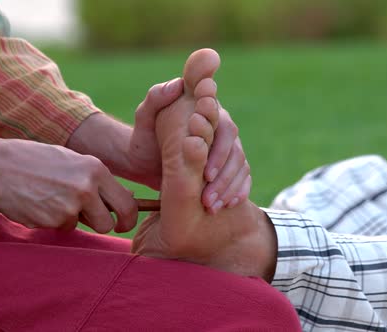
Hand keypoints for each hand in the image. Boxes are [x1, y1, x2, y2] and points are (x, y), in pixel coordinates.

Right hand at [0, 128, 137, 232]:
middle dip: (104, 225)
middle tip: (95, 221)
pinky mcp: (50, 221)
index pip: (127, 203)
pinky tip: (39, 202)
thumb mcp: (74, 161)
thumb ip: (97, 180)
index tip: (123, 223)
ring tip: (55, 199)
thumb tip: (122, 201)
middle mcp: (86, 189)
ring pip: (81, 226)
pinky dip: (53, 219)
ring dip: (73, 219)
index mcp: (96, 170)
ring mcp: (68, 207)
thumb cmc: (36, 160)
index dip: (128, 218)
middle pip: (108, 223)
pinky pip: (60, 227)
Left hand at [128, 79, 250, 213]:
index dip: (219, 152)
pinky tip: (228, 205)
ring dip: (228, 188)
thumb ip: (156, 97)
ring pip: (240, 167)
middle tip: (207, 198)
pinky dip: (238, 192)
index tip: (206, 173)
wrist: (144, 161)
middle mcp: (222, 129)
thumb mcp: (144, 117)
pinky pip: (243, 178)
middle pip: (236, 152)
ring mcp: (228, 148)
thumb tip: (177, 85)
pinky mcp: (228, 166)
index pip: (224, 128)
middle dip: (224, 177)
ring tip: (211, 207)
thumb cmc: (144, 137)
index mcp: (208, 113)